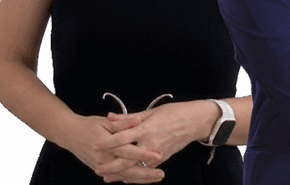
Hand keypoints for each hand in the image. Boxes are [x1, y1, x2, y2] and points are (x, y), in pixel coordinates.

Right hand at [57, 115, 162, 182]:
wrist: (69, 134)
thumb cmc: (87, 125)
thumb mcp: (104, 121)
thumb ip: (123, 123)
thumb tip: (138, 120)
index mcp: (106, 145)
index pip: (128, 152)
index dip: (144, 154)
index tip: (159, 155)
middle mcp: (103, 158)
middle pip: (128, 170)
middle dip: (146, 173)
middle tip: (161, 174)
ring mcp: (101, 166)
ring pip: (124, 176)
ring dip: (141, 178)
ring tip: (156, 177)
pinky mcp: (100, 169)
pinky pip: (118, 176)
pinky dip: (131, 178)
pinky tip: (143, 178)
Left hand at [94, 101, 218, 181]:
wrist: (195, 122)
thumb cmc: (172, 112)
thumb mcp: (149, 111)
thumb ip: (128, 118)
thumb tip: (109, 117)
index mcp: (146, 129)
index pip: (122, 138)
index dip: (108, 143)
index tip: (95, 145)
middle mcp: (150, 144)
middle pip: (127, 159)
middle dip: (112, 167)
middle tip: (97, 170)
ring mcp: (157, 154)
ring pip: (136, 168)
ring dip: (121, 174)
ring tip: (107, 177)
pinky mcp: (162, 159)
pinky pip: (145, 169)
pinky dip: (134, 173)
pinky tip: (124, 176)